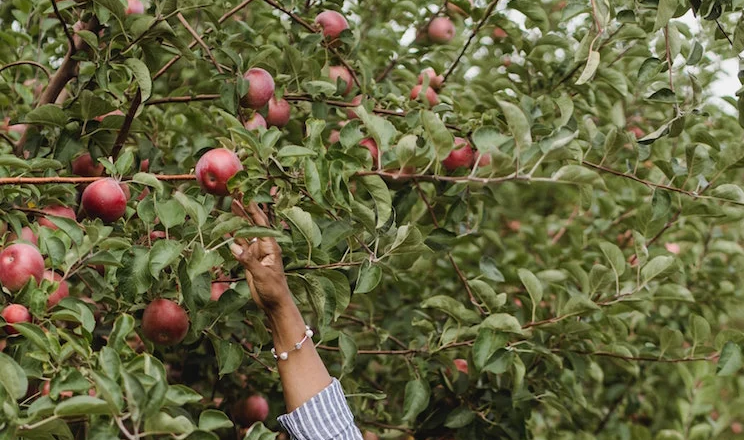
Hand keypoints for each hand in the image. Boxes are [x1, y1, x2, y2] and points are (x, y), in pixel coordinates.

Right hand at [229, 197, 290, 311]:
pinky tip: (226, 229)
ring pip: (245, 232)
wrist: (274, 304)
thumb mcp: (262, 275)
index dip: (252, 208)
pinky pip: (240, 245)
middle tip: (236, 193)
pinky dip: (232, 236)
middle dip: (245, 209)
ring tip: (231, 204)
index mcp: (271, 246)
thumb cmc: (273, 290)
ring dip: (239, 220)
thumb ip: (248, 261)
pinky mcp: (250, 259)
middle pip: (253, 223)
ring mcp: (256, 252)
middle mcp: (264, 245)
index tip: (245, 195)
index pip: (261, 223)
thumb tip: (234, 246)